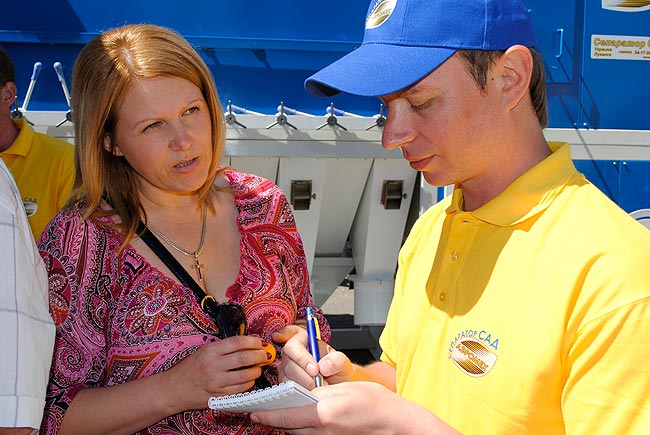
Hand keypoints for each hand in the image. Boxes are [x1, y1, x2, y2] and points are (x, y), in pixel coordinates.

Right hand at [162, 335, 271, 410]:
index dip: (253, 341)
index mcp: (210, 351)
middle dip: (260, 355)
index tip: (260, 342)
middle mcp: (213, 365)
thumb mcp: (204, 351)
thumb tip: (248, 343)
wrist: (173, 389)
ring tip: (259, 368)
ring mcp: (216, 382)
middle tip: (266, 355)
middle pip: (244, 357)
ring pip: (245, 375)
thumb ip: (224, 348)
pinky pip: (240, 390)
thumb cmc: (190, 368)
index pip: (238, 342)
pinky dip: (249, 384)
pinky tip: (250, 380)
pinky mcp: (218, 396)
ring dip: (257, 371)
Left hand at [250, 382, 458, 434]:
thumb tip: (300, 395)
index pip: (286, 416)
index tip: (254, 413)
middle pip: (289, 428)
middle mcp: (323, 431)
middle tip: (263, 411)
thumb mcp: (343, 389)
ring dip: (289, 426)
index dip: (267, 415)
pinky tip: (303, 421)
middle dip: (276, 420)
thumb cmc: (374, 401)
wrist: (395, 422)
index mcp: (323, 413)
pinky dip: (303, 431)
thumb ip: (319, 393)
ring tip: (280, 415)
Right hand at [272, 326, 354, 388]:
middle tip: (318, 379)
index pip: (291, 332)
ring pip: (287, 373)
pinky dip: (299, 390)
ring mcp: (287, 366)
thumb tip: (322, 366)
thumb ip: (336, 361)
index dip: (285, 334)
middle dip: (304, 370)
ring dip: (303, 382)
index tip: (289, 343)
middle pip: (289, 356)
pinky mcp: (285, 380)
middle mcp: (294, 351)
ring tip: (318, 387)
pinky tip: (310, 391)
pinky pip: (287, 385)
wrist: (336, 386)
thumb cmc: (337, 371)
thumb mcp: (342, 362)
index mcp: (306, 339)